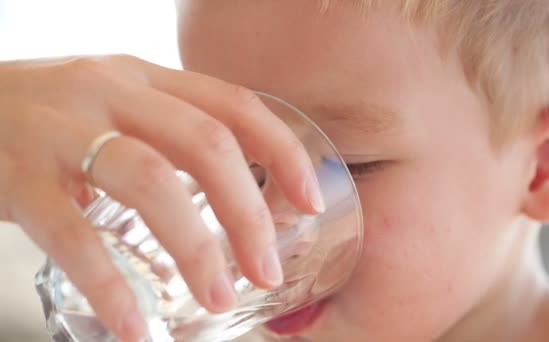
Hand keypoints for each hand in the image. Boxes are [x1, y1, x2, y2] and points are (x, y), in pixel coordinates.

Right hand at [0, 55, 323, 341]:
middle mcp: (110, 92)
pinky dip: (111, 286)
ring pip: (150, 182)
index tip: (311, 201)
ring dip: (195, 247)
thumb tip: (233, 199)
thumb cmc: (49, 118)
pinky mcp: (17, 176)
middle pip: (205, 144)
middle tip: (267, 269)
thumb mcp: (115, 107)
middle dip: (248, 213)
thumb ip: (168, 138)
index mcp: (145, 79)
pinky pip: (73, 235)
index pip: (234, 105)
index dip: (282, 152)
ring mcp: (62, 130)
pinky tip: (135, 325)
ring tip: (218, 296)